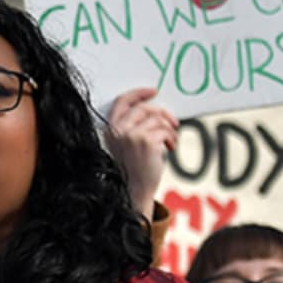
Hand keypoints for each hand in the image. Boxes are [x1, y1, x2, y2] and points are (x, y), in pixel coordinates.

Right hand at [105, 87, 177, 214]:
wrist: (133, 190)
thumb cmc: (131, 169)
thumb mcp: (123, 145)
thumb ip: (131, 127)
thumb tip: (154, 112)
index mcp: (110, 129)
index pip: (122, 101)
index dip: (138, 94)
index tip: (152, 92)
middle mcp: (118, 130)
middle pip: (144, 108)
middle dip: (162, 113)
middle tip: (172, 122)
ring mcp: (131, 135)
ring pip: (158, 119)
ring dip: (169, 129)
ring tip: (170, 141)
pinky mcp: (146, 141)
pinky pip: (165, 130)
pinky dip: (171, 138)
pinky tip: (170, 147)